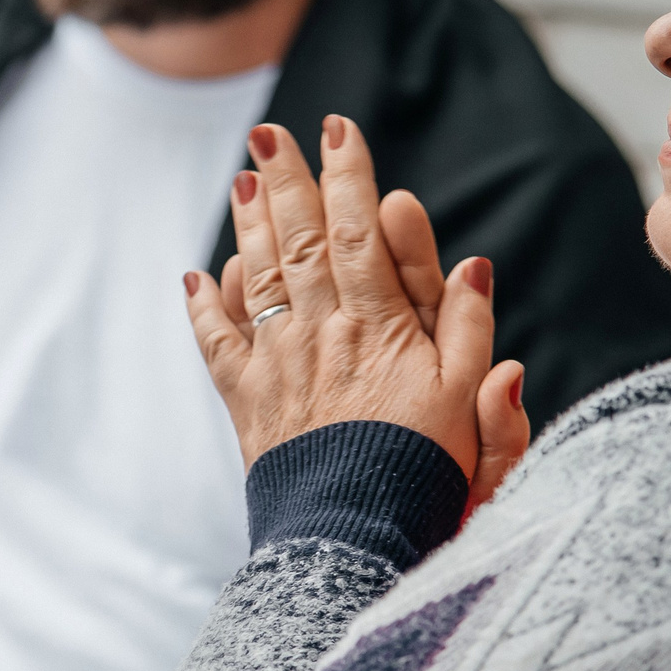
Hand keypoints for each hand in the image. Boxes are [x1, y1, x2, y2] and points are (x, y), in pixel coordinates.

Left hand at [185, 117, 529, 502]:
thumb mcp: (470, 402)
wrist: (355, 540)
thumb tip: (473, 265)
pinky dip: (205, 307)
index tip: (339, 130)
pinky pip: (219, 344)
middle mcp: (323, 334)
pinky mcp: (249, 403)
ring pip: (258, 277)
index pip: (361, 233)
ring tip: (242, 182)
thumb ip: (470, 330)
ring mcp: (280, 366)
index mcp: (380, 327)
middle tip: (271, 134)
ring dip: (249, 226)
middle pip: (301, 241)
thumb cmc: (425, 473)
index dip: (349, 178)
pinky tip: (197, 274)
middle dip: (286, 182)